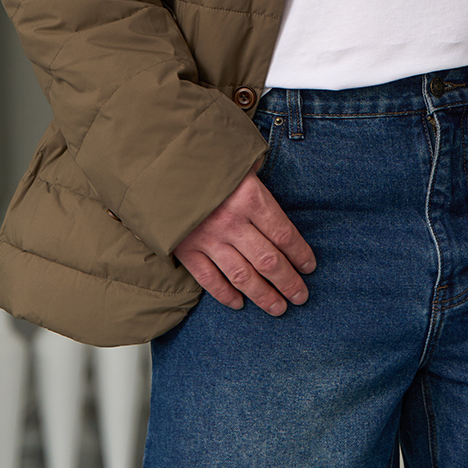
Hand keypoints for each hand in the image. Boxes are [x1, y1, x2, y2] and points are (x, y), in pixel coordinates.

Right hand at [173, 165, 315, 315]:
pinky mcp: (186, 250)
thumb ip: (258, 183)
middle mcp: (231, 221)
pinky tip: (239, 303)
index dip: (301, 254)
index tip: (309, 267)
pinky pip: (210, 280)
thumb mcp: (240, 163)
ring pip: (243, 276)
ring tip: (278, 308)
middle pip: (269, 261)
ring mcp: (208, 238)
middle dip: (289, 282)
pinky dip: (225, 295)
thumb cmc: (206, 159)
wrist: (158, 163)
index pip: (284, 234)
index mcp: (250, 197)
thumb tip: (273, 199)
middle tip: (301, 296)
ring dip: (263, 296)